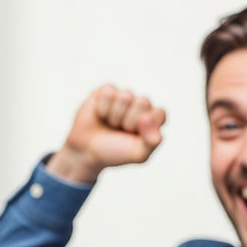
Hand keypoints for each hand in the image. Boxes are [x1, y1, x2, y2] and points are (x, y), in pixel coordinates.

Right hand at [47, 85, 166, 182]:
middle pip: (143, 102)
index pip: (159, 113)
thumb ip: (152, 142)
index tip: (135, 135)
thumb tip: (149, 118)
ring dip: (115, 116)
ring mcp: (123, 97)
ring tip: (111, 124)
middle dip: (129, 121)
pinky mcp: (106, 91)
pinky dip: (103, 108)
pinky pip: (109, 92)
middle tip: (121, 130)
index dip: (147, 125)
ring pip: (126, 96)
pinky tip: (101, 116)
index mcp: (152, 120)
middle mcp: (139, 106)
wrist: (86, 152)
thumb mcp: (137, 155)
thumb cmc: (114, 152)